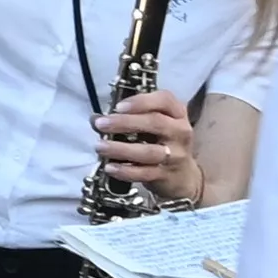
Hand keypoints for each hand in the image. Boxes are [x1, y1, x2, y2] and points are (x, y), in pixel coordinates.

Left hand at [92, 87, 200, 201]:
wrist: (182, 176)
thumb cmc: (162, 143)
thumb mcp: (151, 126)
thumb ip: (126, 119)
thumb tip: (95, 119)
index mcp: (177, 113)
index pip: (164, 100)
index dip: (141, 101)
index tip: (118, 106)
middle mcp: (180, 132)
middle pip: (155, 123)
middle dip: (125, 122)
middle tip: (101, 124)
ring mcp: (175, 155)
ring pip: (148, 151)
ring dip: (121, 148)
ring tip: (100, 146)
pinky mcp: (166, 175)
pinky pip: (144, 173)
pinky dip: (125, 171)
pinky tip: (110, 167)